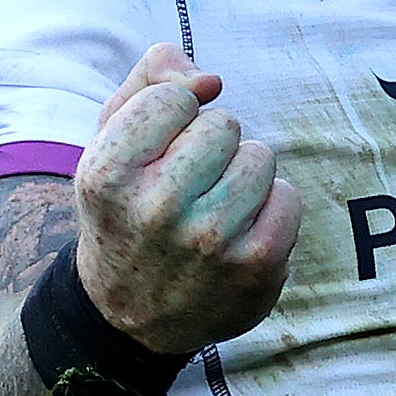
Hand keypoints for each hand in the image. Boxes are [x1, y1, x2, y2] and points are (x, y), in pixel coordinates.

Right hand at [73, 46, 299, 356]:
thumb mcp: (111, 144)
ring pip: (259, 156)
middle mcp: (157, 209)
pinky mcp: (256, 265)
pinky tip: (240, 230)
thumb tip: (209, 79)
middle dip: (210, 146)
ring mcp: (211, 241)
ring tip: (213, 207)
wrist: (132, 316)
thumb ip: (150, 84)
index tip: (158, 151)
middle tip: (187, 186)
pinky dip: (270, 207)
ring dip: (242, 175)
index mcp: (108, 174)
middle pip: (222, 124)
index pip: (173, 98)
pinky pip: (287, 196)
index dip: (173, 116)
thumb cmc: (127, 211)